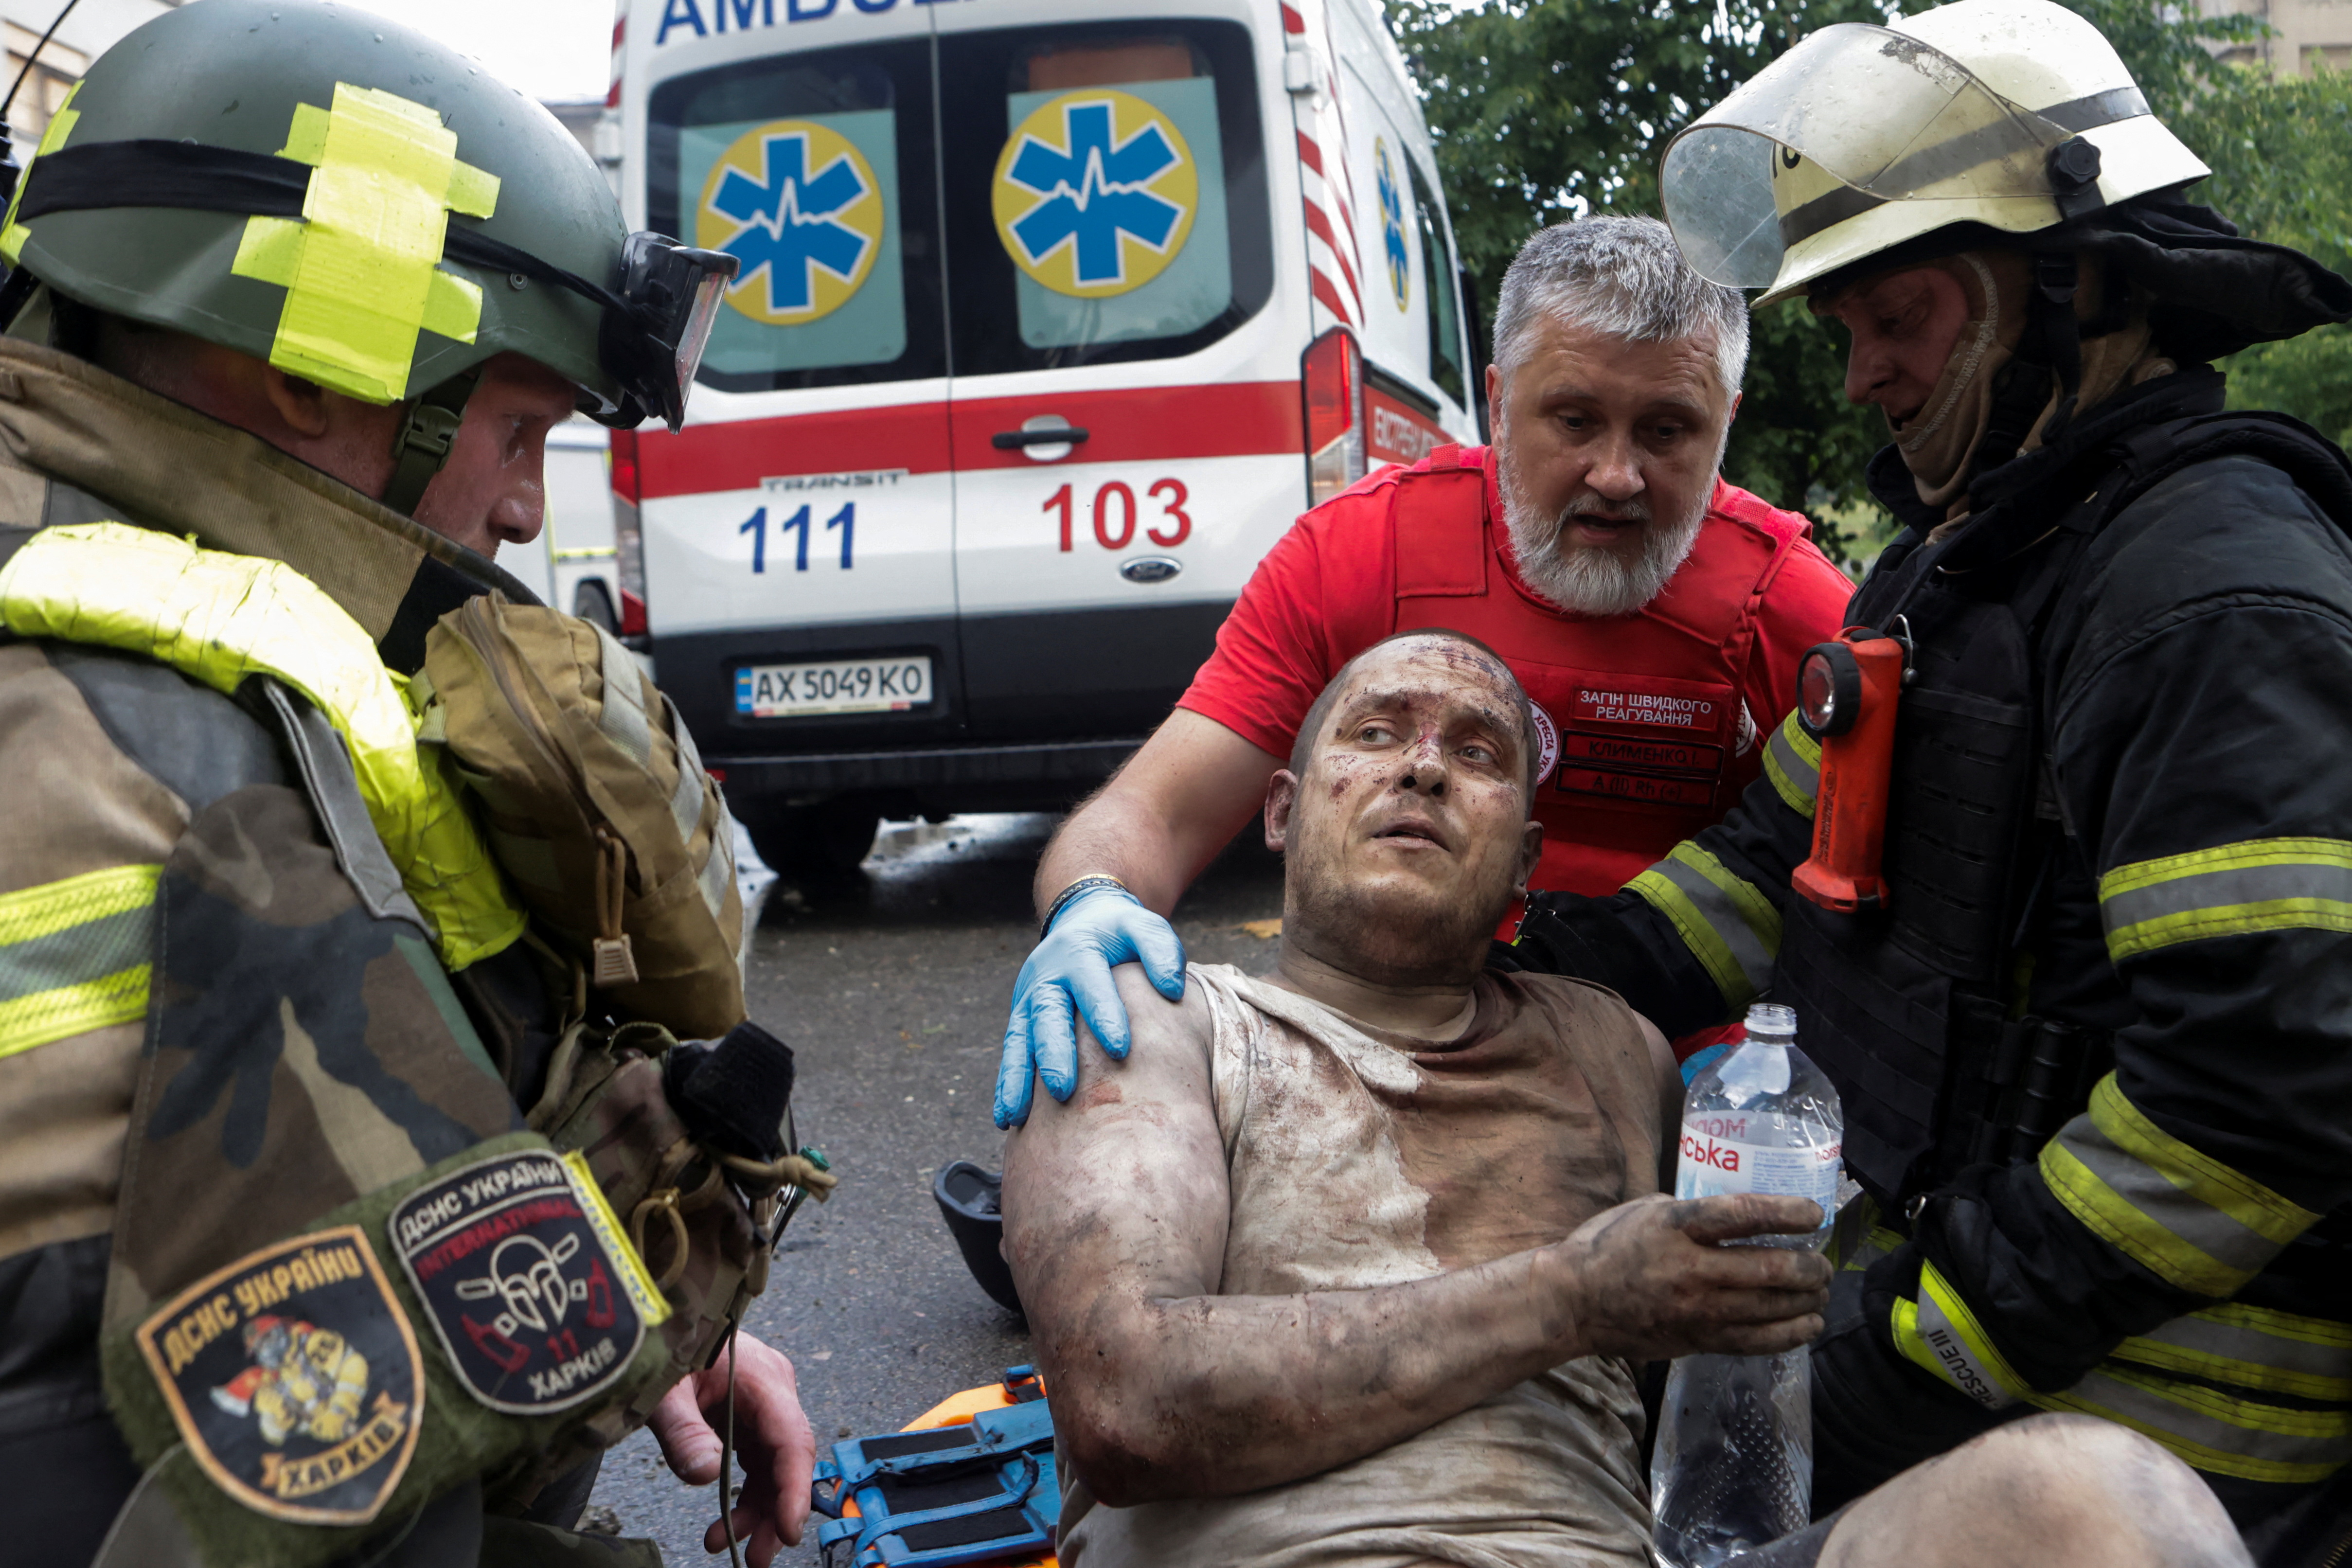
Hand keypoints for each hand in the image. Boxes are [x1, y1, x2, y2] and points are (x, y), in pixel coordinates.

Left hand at [648, 1335, 815, 1565]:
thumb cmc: (664, 1346)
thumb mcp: (664, 1391)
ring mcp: (764, 1406)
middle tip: (758, 1558)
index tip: (788, 1531)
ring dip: (757, 1511)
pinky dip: (743, 1496)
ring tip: (723, 1545)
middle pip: (788, 1460)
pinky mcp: (750, 1418)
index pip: (792, 1439)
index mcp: (763, 1378)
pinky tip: (723, 1525)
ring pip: (774, 1469)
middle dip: (776, 1512)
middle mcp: (773, 1392)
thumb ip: (683, 1431)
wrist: (659, 1324)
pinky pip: (757, 1464)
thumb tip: (706, 1475)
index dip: (795, 1488)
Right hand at [993, 885, 1185, 1127]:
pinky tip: (1006, 1119)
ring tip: (1016, 1115)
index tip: (1119, 1048)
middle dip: (1053, 1053)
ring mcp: (1029, 1001)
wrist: (1082, 922)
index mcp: (1078, 952)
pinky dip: (1007, 1084)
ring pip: (1019, 1040)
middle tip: (1063, 1089)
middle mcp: (1047, 977)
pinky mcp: (1021, 1021)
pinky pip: (1011, 1054)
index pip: (1090, 983)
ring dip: (1016, 1078)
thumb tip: (1171, 988)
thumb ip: (1160, 949)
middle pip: (1046, 1016)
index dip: (1103, 1014)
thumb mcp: (1143, 927)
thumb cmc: (1120, 935)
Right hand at [1553, 1193, 1832, 1360]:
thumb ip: (1693, 1212)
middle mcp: (1690, 1268)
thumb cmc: (1608, 1246)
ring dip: (1807, 1301)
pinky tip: (1808, 1325)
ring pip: (1770, 1308)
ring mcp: (1696, 1309)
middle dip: (1809, 1267)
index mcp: (1675, 1226)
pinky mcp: (1698, 1339)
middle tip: (1822, 1264)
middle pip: (1768, 1269)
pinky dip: (1790, 1334)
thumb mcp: (1647, 1210)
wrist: (1575, 1302)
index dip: (1786, 1213)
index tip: (1814, 1212)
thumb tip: (1739, 1215)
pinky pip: (1756, 1341)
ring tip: (1821, 1292)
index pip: (1742, 1215)